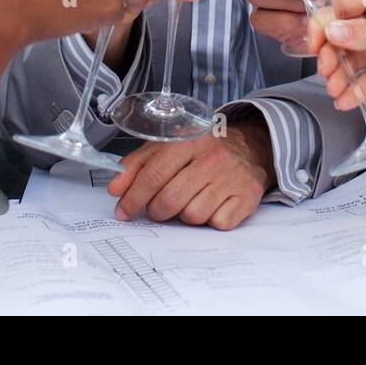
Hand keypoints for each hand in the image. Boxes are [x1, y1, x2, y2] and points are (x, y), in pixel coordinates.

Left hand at [107, 119, 275, 229]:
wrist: (249, 147)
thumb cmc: (201, 149)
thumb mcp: (167, 146)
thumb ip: (137, 164)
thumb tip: (115, 189)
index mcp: (189, 140)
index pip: (153, 175)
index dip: (133, 198)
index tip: (123, 212)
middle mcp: (212, 158)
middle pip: (170, 200)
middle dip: (156, 211)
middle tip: (157, 209)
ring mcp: (232, 178)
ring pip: (193, 216)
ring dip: (185, 215)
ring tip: (190, 200)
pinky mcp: (248, 197)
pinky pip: (218, 224)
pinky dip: (211, 220)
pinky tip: (212, 205)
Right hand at [307, 0, 365, 106]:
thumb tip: (333, 32)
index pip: (341, 7)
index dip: (324, 25)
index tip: (315, 45)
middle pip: (342, 36)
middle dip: (331, 55)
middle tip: (327, 71)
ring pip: (353, 60)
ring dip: (341, 76)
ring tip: (336, 91)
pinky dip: (356, 90)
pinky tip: (347, 100)